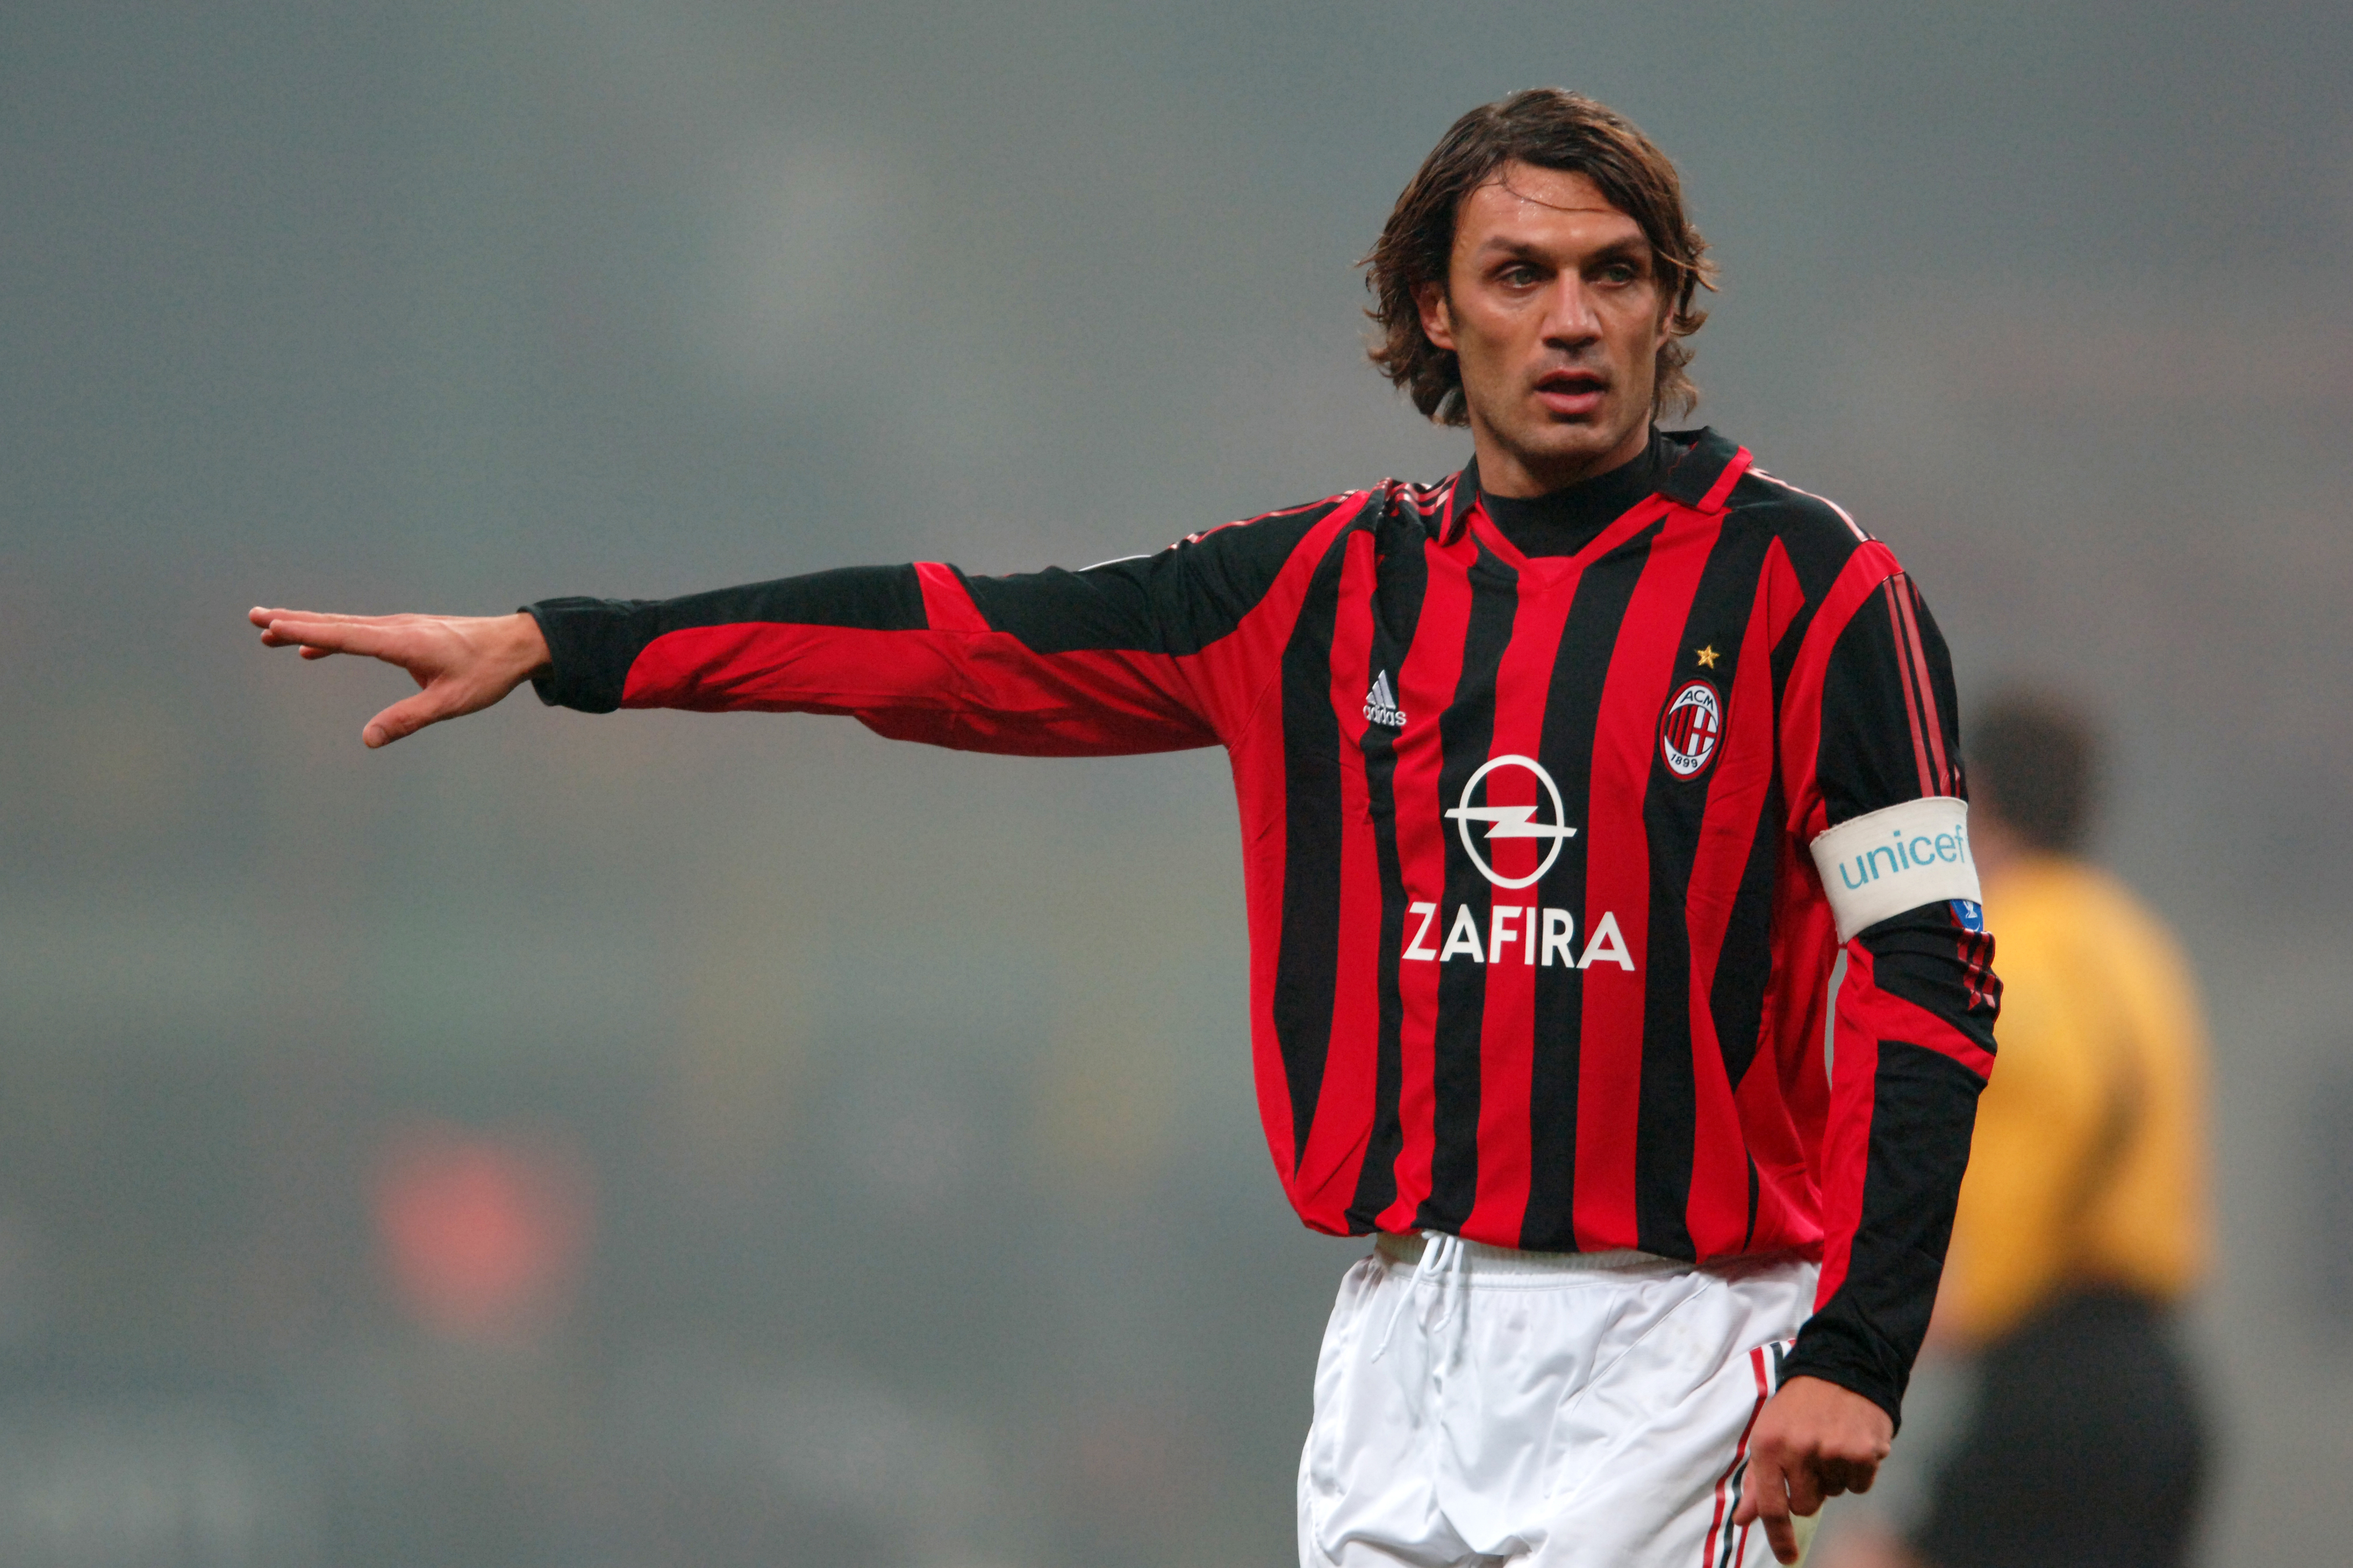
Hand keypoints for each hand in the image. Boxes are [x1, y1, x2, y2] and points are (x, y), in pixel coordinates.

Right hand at [250, 607, 551, 747]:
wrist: (517, 644)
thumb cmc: (487, 673)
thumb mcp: (450, 702)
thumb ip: (407, 720)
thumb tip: (367, 739)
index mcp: (403, 642)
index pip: (345, 637)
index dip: (306, 633)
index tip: (273, 625)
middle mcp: (397, 628)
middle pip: (336, 625)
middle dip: (294, 622)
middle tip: (254, 618)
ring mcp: (400, 627)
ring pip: (345, 626)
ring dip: (307, 627)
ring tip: (270, 630)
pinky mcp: (406, 632)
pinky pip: (360, 633)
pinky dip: (333, 638)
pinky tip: (312, 651)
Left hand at [1733, 1375, 1892, 1564]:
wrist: (1842, 1367)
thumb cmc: (1798, 1407)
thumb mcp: (1769, 1434)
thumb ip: (1758, 1481)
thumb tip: (1743, 1521)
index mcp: (1768, 1444)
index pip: (1771, 1505)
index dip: (1778, 1536)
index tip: (1787, 1558)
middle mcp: (1799, 1449)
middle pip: (1805, 1506)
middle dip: (1809, 1491)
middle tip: (1811, 1458)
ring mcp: (1833, 1451)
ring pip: (1834, 1494)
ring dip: (1833, 1476)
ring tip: (1830, 1441)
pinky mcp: (1864, 1452)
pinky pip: (1860, 1486)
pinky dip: (1857, 1472)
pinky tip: (1851, 1442)